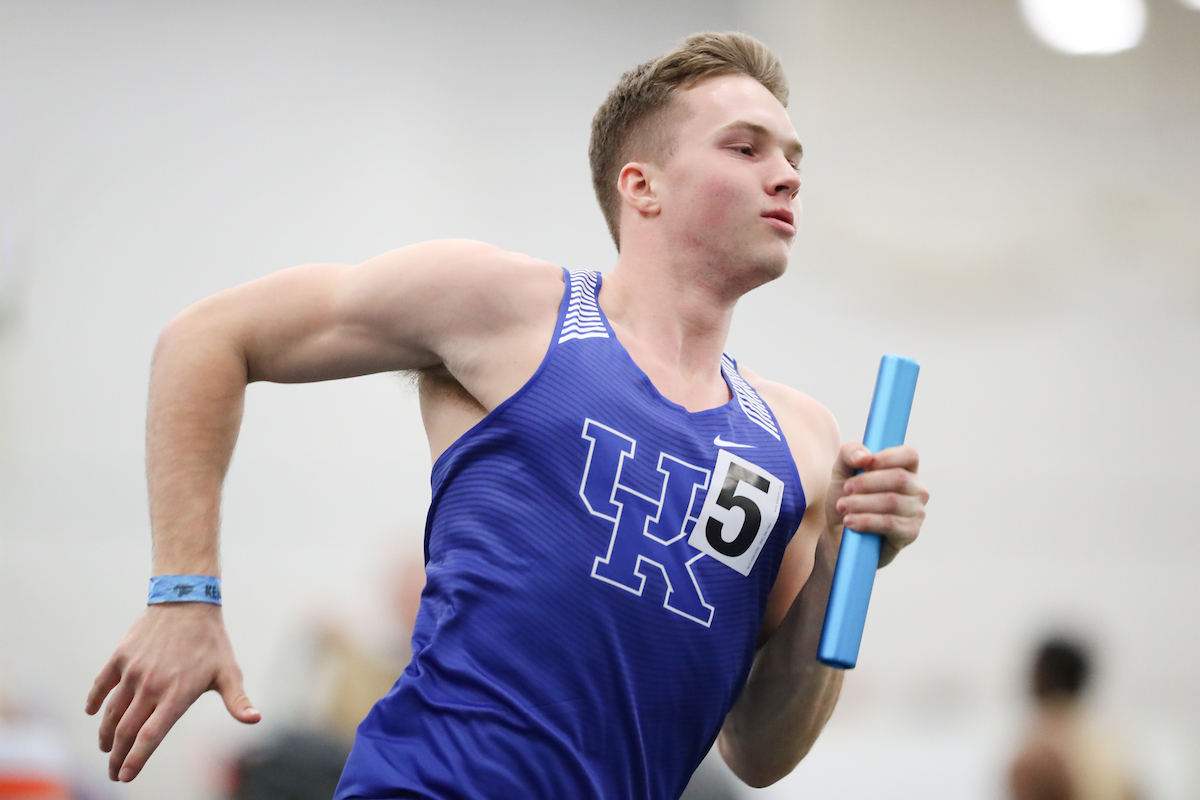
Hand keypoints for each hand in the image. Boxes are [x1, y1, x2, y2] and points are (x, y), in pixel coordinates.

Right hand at [85, 602, 259, 781]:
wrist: (188, 602)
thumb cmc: (212, 642)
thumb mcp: (228, 672)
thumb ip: (237, 700)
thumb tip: (255, 720)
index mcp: (177, 695)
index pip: (151, 736)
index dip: (136, 759)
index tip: (126, 776)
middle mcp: (151, 686)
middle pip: (127, 731)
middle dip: (118, 757)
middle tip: (114, 772)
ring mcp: (133, 671)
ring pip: (112, 712)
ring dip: (106, 734)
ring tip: (106, 748)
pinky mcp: (121, 657)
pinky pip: (102, 684)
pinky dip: (94, 700)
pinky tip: (92, 712)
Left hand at [825, 442, 927, 567]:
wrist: (838, 533)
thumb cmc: (846, 498)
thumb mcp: (841, 471)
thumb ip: (849, 453)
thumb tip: (865, 456)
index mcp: (905, 470)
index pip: (909, 455)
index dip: (887, 457)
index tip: (863, 465)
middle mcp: (916, 489)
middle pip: (899, 478)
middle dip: (866, 483)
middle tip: (845, 489)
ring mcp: (916, 512)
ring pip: (892, 501)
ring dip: (861, 503)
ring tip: (842, 507)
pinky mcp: (911, 533)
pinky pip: (890, 523)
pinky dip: (865, 521)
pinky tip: (850, 521)